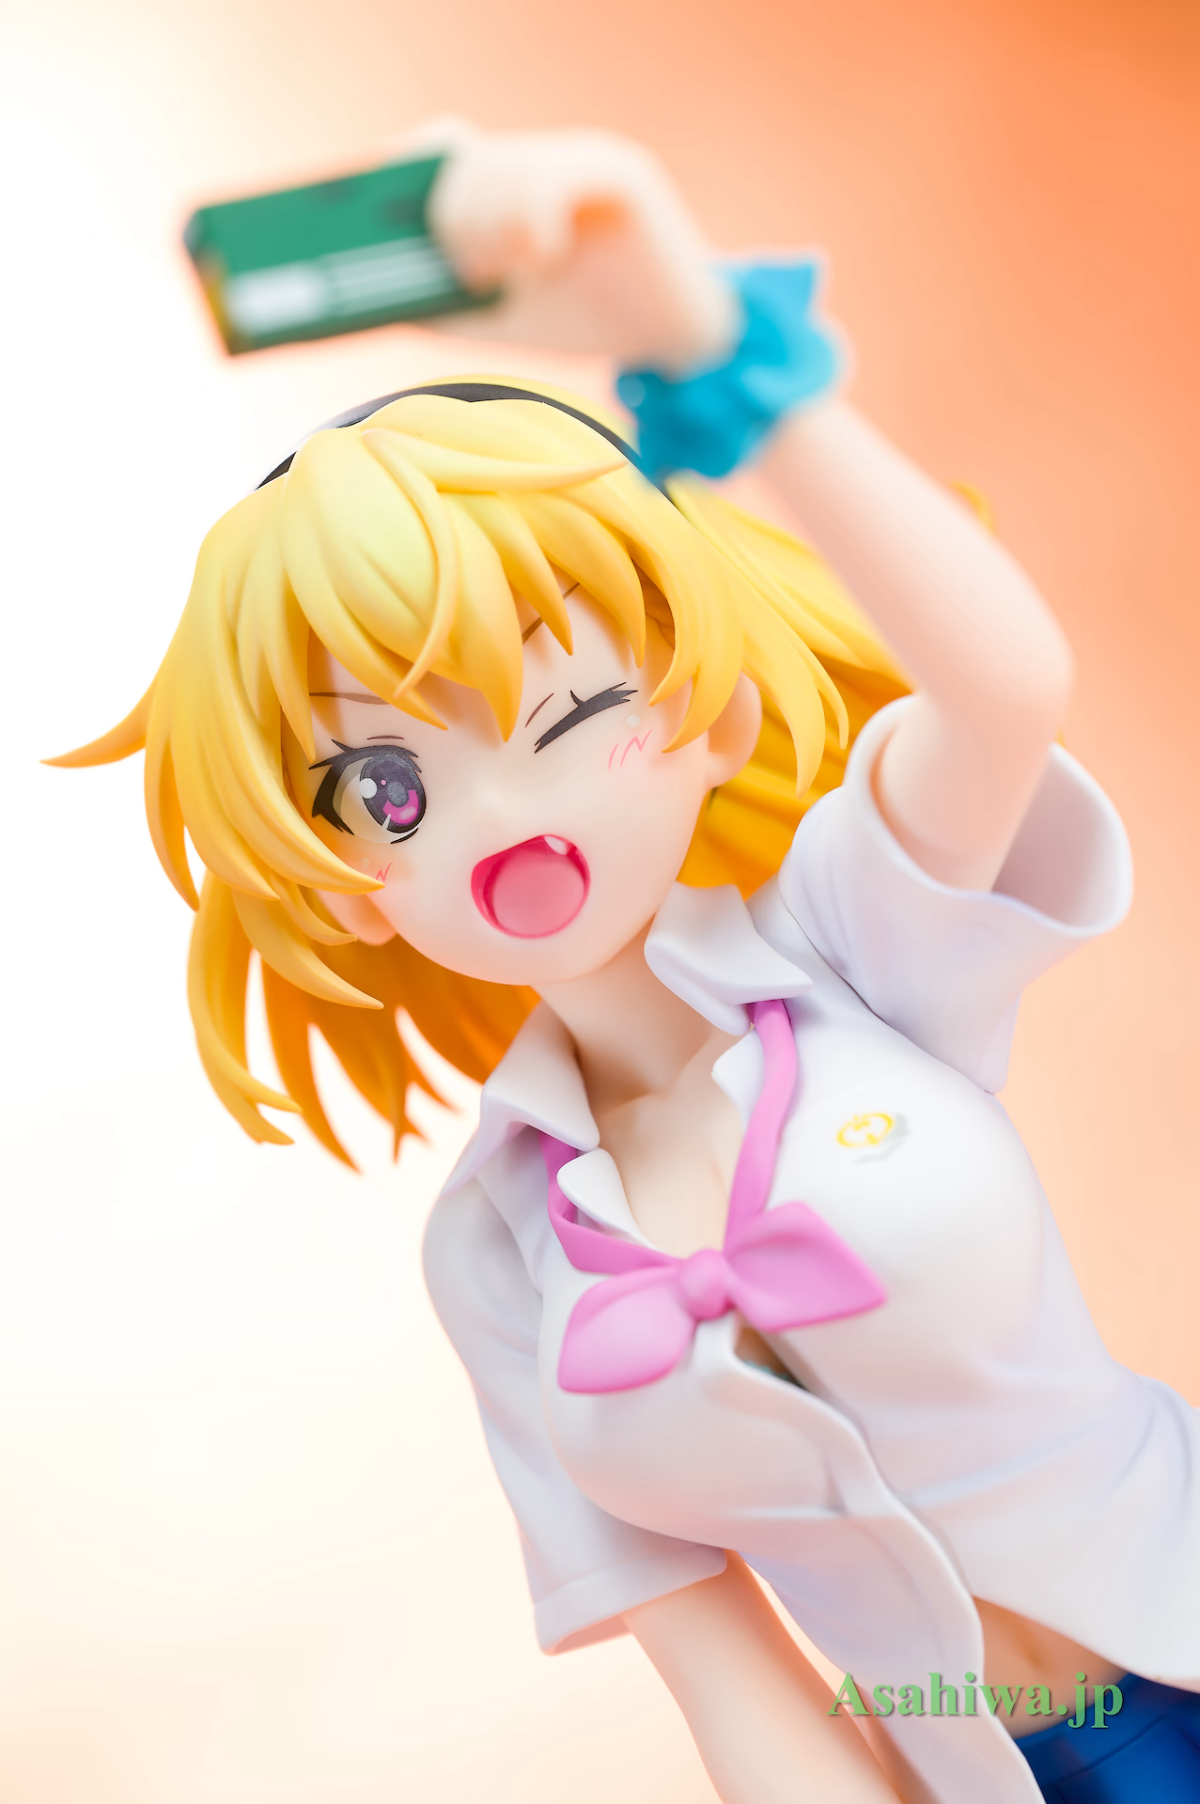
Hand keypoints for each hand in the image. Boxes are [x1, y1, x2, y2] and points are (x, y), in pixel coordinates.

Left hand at [405, 122, 738, 368]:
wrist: (674, 341)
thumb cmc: (587, 323)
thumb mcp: (499, 318)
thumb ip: (443, 300)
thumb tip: (383, 294)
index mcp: (507, 182)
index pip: (439, 147)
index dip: (405, 175)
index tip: (378, 221)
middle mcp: (542, 156)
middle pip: (461, 161)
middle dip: (452, 223)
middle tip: (477, 275)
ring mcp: (581, 157)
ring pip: (501, 169)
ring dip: (490, 231)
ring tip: (514, 277)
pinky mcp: (620, 172)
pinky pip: (550, 181)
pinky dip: (533, 225)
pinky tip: (547, 259)